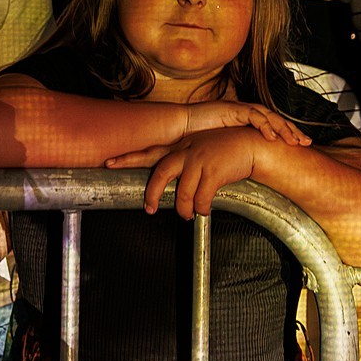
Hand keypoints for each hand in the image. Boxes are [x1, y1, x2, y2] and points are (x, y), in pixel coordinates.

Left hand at [106, 127, 265, 218]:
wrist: (251, 145)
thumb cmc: (227, 149)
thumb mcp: (201, 149)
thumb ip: (185, 162)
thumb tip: (175, 182)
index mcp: (182, 147)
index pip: (150, 153)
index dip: (128, 159)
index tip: (109, 163)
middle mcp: (187, 151)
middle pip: (160, 173)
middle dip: (152, 194)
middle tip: (149, 209)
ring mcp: (200, 161)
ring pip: (182, 193)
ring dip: (184, 209)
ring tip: (187, 215)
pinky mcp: (213, 172)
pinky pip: (201, 198)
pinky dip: (202, 208)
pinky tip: (205, 209)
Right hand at [180, 99, 311, 144]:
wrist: (180, 130)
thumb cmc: (200, 141)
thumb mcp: (225, 151)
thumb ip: (239, 156)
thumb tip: (249, 172)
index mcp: (246, 123)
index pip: (273, 127)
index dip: (288, 135)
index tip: (300, 147)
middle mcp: (246, 114)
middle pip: (276, 120)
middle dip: (293, 131)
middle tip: (306, 143)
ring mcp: (239, 110)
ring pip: (269, 116)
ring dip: (283, 128)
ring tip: (294, 140)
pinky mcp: (232, 109)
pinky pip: (253, 115)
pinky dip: (264, 125)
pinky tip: (272, 135)